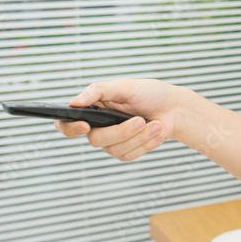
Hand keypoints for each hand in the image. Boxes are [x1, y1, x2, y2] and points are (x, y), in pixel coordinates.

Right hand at [53, 79, 181, 161]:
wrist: (173, 108)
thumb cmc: (148, 93)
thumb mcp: (124, 86)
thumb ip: (98, 91)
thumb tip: (74, 102)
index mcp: (92, 109)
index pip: (66, 124)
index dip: (70, 128)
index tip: (86, 125)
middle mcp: (97, 127)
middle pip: (96, 140)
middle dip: (122, 131)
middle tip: (141, 120)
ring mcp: (110, 141)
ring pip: (115, 149)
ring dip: (139, 136)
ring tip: (155, 124)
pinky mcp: (125, 151)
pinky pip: (129, 155)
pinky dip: (146, 143)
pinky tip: (157, 131)